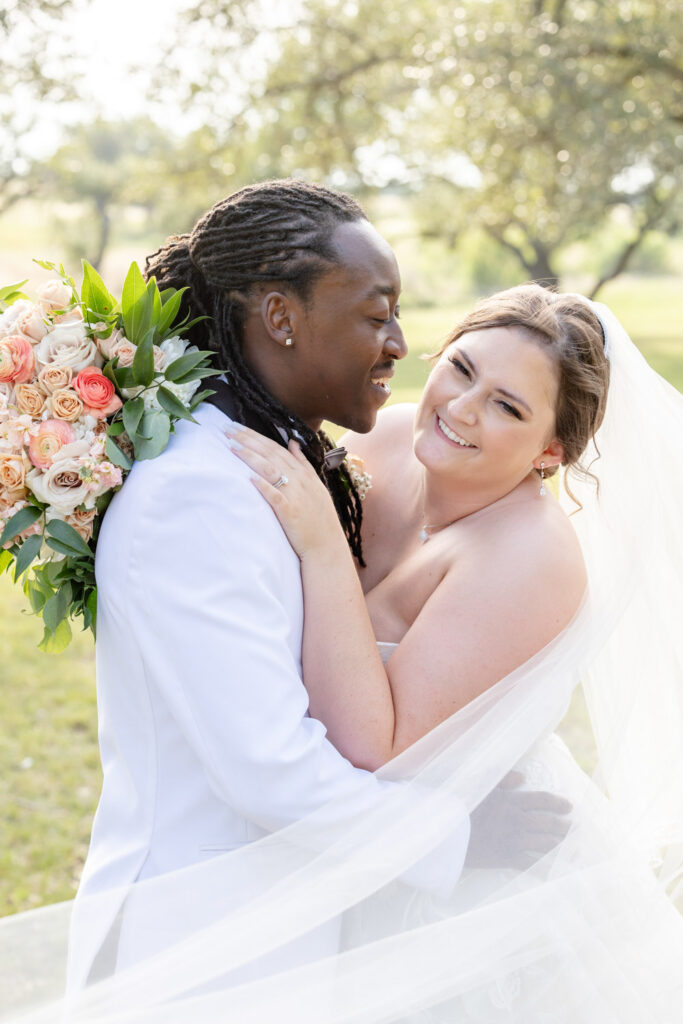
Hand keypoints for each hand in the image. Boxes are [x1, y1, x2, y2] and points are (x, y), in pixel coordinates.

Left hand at [225, 425, 345, 559]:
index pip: (276, 448)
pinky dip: (263, 485)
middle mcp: (299, 480)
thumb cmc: (319, 519)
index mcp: (304, 472)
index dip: (256, 436)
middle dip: (248, 439)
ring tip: (231, 445)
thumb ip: (303, 463)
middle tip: (227, 428)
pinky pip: (275, 496)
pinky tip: (249, 477)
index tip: (237, 427)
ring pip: (270, 469)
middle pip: (270, 454)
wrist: (327, 547)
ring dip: (250, 456)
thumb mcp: (316, 486)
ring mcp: (295, 495)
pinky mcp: (290, 512)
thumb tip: (293, 442)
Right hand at [465, 771, 572, 870]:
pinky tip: (555, 873)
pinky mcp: (506, 858)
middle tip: (572, 829)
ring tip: (571, 848)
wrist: (447, 832)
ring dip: (560, 846)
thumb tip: (523, 777)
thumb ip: (502, 778)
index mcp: (511, 801)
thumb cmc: (461, 804)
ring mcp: (513, 841)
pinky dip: (545, 870)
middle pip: (548, 823)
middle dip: (563, 826)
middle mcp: (517, 821)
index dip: (558, 803)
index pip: (542, 800)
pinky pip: (531, 865)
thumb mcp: (480, 784)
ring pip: (544, 844)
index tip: (569, 806)